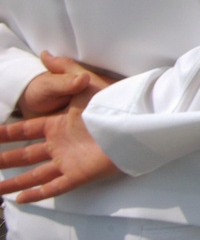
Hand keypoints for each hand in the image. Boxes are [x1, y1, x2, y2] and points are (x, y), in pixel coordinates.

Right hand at [0, 52, 121, 202]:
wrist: (133, 122)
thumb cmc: (110, 101)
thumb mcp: (84, 82)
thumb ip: (64, 70)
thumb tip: (45, 54)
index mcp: (59, 124)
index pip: (26, 131)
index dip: (7, 134)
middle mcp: (60, 143)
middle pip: (25, 155)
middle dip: (6, 160)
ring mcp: (69, 159)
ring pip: (35, 174)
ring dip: (15, 182)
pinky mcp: (79, 174)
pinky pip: (54, 187)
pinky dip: (37, 193)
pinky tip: (21, 199)